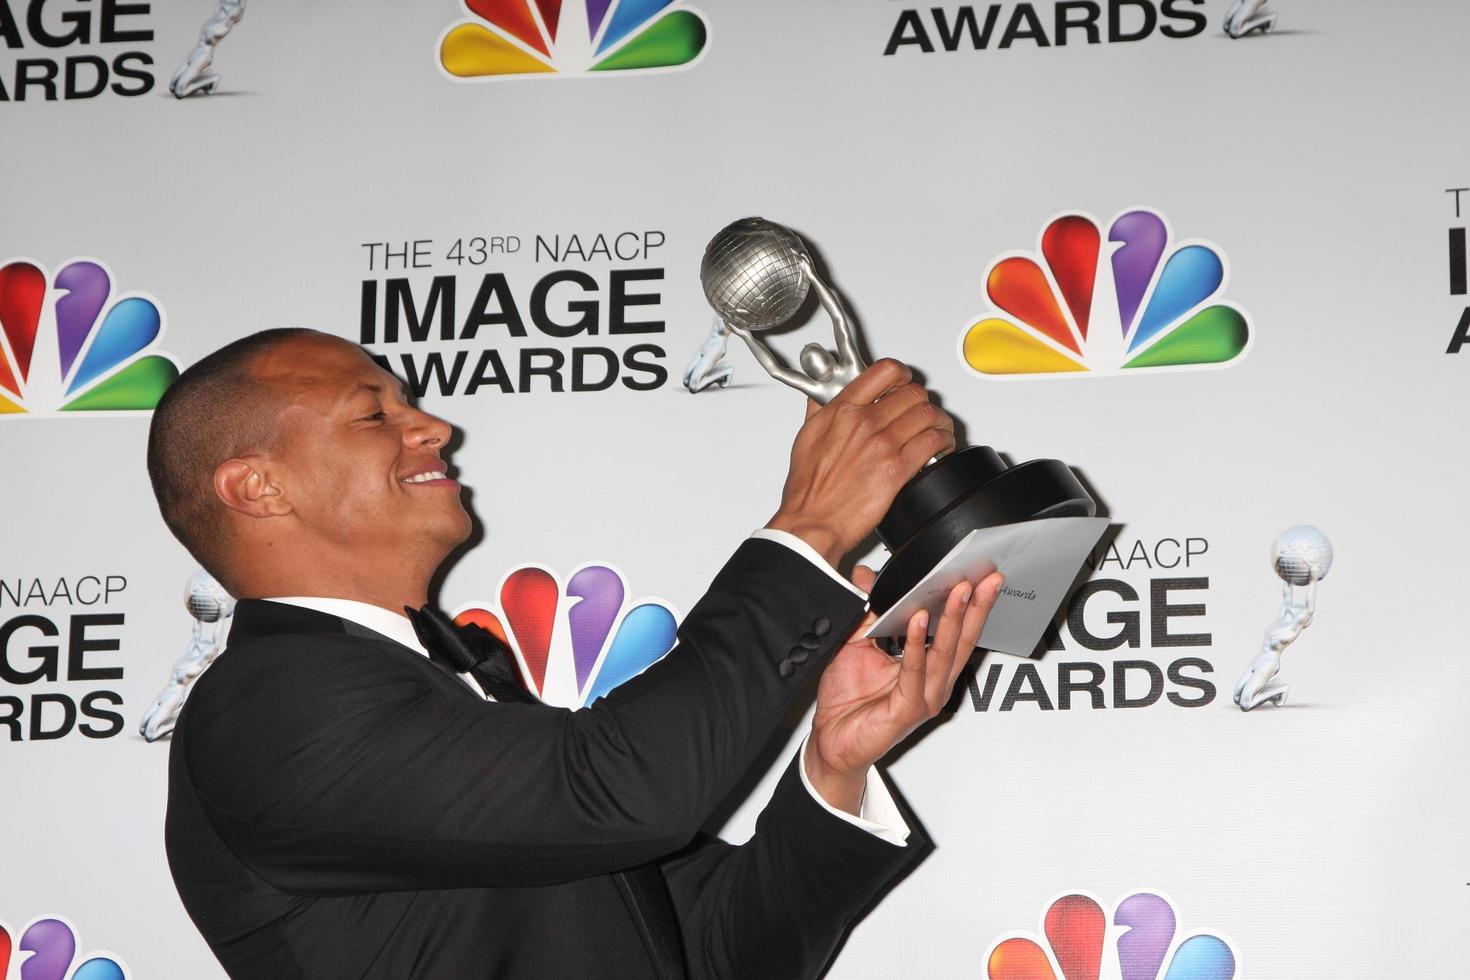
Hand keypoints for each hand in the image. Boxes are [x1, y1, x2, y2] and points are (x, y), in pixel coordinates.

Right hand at [766, 359, 954, 565]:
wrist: (814, 520)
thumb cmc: (809, 487)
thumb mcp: (807, 436)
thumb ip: (819, 408)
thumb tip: (825, 393)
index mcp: (843, 409)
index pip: (885, 371)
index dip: (902, 375)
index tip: (904, 382)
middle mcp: (865, 421)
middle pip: (913, 392)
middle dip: (922, 401)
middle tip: (921, 411)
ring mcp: (884, 444)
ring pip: (929, 414)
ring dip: (938, 421)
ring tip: (937, 429)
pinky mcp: (899, 468)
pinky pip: (934, 441)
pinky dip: (944, 441)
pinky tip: (941, 447)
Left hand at [804, 566, 1001, 814]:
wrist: (831, 741)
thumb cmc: (848, 700)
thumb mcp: (856, 642)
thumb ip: (867, 610)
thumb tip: (865, 576)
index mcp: (928, 668)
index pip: (957, 631)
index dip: (970, 604)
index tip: (978, 575)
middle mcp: (932, 683)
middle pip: (962, 639)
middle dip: (976, 606)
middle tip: (985, 578)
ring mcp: (923, 697)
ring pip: (945, 653)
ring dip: (953, 619)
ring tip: (958, 591)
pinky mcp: (907, 710)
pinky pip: (915, 672)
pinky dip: (918, 645)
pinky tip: (920, 621)